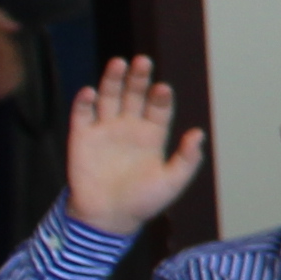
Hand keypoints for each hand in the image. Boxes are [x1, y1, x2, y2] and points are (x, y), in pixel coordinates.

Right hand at [61, 59, 211, 234]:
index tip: (163, 88)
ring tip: (119, 63)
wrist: (107, 219)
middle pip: (135, 95)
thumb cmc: (142, 202)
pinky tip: (90, 92)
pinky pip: (81, 115)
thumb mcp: (171, 182)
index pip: (159, 108)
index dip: (161, 97)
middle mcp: (129, 128)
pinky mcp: (81, 138)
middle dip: (139, 78)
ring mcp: (104, 130)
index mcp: (152, 136)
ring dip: (112, 81)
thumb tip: (199, 134)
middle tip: (143, 61)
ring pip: (109, 97)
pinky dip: (84, 102)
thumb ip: (187, 159)